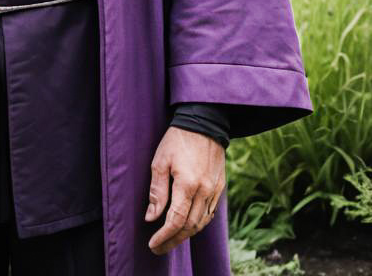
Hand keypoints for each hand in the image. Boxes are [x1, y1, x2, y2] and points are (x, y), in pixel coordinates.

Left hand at [144, 126, 225, 254]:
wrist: (204, 122)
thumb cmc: (177, 139)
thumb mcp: (160, 161)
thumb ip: (157, 191)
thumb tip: (151, 217)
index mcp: (188, 184)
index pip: (176, 221)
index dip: (164, 236)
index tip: (153, 244)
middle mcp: (204, 191)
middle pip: (190, 227)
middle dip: (173, 241)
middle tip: (159, 248)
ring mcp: (214, 190)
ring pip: (202, 223)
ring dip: (186, 235)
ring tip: (171, 239)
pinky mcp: (220, 186)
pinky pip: (209, 213)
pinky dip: (198, 223)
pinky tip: (188, 225)